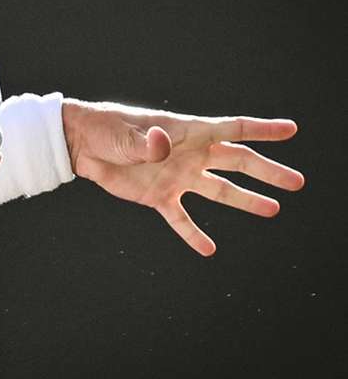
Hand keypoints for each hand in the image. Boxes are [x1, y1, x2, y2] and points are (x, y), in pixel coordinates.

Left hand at [62, 99, 304, 255]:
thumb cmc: (107, 129)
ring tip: (273, 209)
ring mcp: (176, 176)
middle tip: (296, 182)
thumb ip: (147, 142)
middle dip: (267, 172)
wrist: (83, 145)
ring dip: (245, 200)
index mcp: (187, 133)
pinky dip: (193, 234)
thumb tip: (161, 143)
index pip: (233, 129)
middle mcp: (189, 155)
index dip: (262, 130)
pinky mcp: (158, 196)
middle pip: (236, 162)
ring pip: (218, 190)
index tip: (291, 130)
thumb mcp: (127, 134)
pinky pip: (181, 218)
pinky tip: (208, 249)